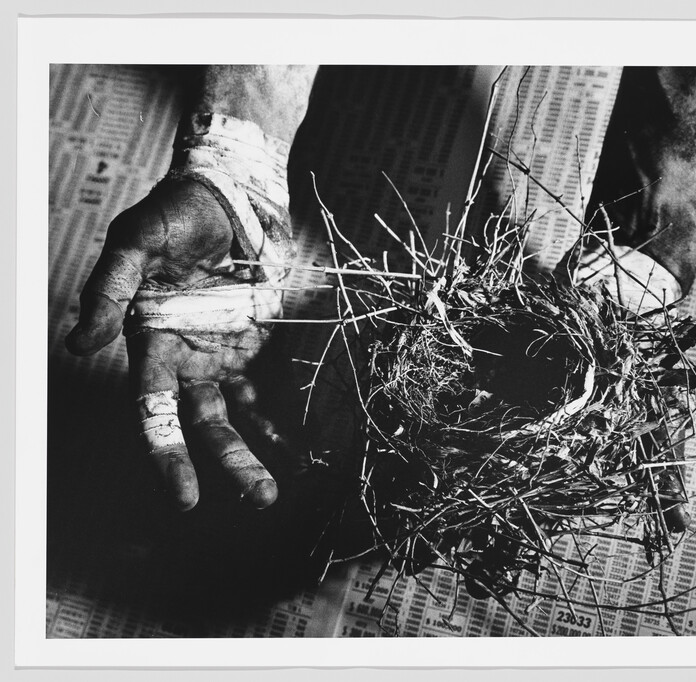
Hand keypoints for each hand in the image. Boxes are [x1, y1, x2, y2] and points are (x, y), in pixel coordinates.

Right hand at [66, 178, 284, 510]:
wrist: (233, 195)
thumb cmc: (179, 211)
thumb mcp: (138, 240)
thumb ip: (110, 288)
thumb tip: (78, 345)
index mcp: (150, 341)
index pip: (155, 409)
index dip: (167, 452)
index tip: (185, 497)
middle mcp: (183, 358)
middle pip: (201, 424)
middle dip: (225, 463)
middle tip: (256, 499)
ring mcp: (219, 356)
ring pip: (232, 417)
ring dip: (250, 453)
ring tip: (271, 493)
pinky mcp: (251, 346)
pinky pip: (262, 393)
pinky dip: (276, 421)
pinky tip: (294, 451)